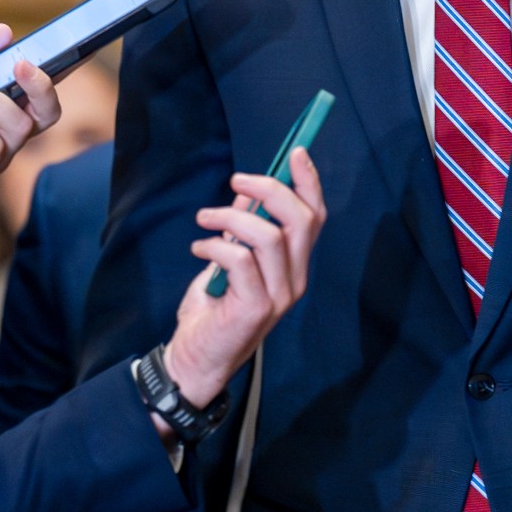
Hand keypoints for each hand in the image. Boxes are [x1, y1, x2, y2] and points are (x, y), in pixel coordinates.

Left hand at [159, 149, 326, 411]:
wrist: (195, 359)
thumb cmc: (212, 309)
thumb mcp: (229, 259)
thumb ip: (244, 228)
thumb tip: (248, 193)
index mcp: (295, 266)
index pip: (316, 218)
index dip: (309, 183)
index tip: (296, 152)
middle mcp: (295, 280)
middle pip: (301, 220)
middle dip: (270, 189)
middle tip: (236, 181)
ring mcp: (279, 296)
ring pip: (268, 236)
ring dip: (230, 217)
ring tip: (203, 219)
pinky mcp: (255, 308)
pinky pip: (239, 259)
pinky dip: (214, 245)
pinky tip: (198, 249)